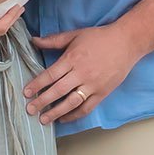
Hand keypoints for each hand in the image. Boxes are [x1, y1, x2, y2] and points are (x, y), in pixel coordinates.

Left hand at [26, 23, 144, 124]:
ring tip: (44, 119)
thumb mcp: (75, 34)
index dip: (37, 85)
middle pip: (58, 91)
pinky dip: (74, 115)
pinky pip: (86, 107)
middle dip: (42, 102)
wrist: (127, 42)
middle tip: (30, 110)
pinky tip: (64, 118)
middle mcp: (82, 73)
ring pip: (71, 102)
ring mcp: (93, 84)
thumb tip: (34, 40)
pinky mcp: (103, 92)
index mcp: (73, 58)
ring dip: (56, 112)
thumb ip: (54, 40)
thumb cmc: (100, 37)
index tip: (26, 93)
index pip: (50, 75)